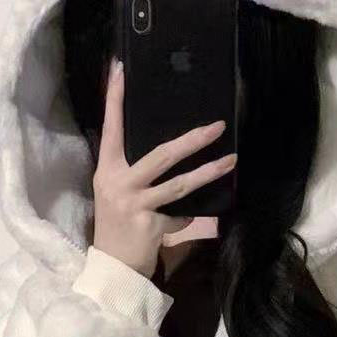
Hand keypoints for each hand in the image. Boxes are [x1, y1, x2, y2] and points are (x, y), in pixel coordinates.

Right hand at [91, 57, 237, 278]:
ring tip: (230, 161)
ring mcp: (133, 202)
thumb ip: (138, 175)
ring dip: (208, 172)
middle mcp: (117, 182)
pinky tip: (192, 216)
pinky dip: (187, 215)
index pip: (112, 128)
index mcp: (107, 169)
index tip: (121, 69)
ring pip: (178, 184)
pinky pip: (178, 213)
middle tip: (217, 126)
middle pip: (160, 154)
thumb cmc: (119, 227)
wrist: (114, 267)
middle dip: (192, 140)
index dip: (115, 100)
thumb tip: (172, 159)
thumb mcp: (120, 194)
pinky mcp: (149, 224)